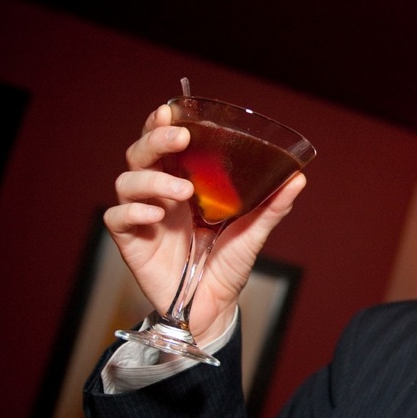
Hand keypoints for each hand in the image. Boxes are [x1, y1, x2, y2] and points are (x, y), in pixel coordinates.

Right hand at [103, 104, 306, 345]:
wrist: (213, 308)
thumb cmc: (228, 265)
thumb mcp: (253, 232)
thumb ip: (272, 206)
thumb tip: (299, 177)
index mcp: (185, 184)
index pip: (165, 145)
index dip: (163, 124)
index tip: (174, 109)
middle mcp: (160, 195)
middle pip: (141, 154)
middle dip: (155, 139)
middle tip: (179, 137)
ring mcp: (144, 217)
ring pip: (127, 181)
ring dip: (151, 178)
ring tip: (181, 190)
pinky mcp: (131, 242)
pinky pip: (118, 217)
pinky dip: (133, 211)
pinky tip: (156, 216)